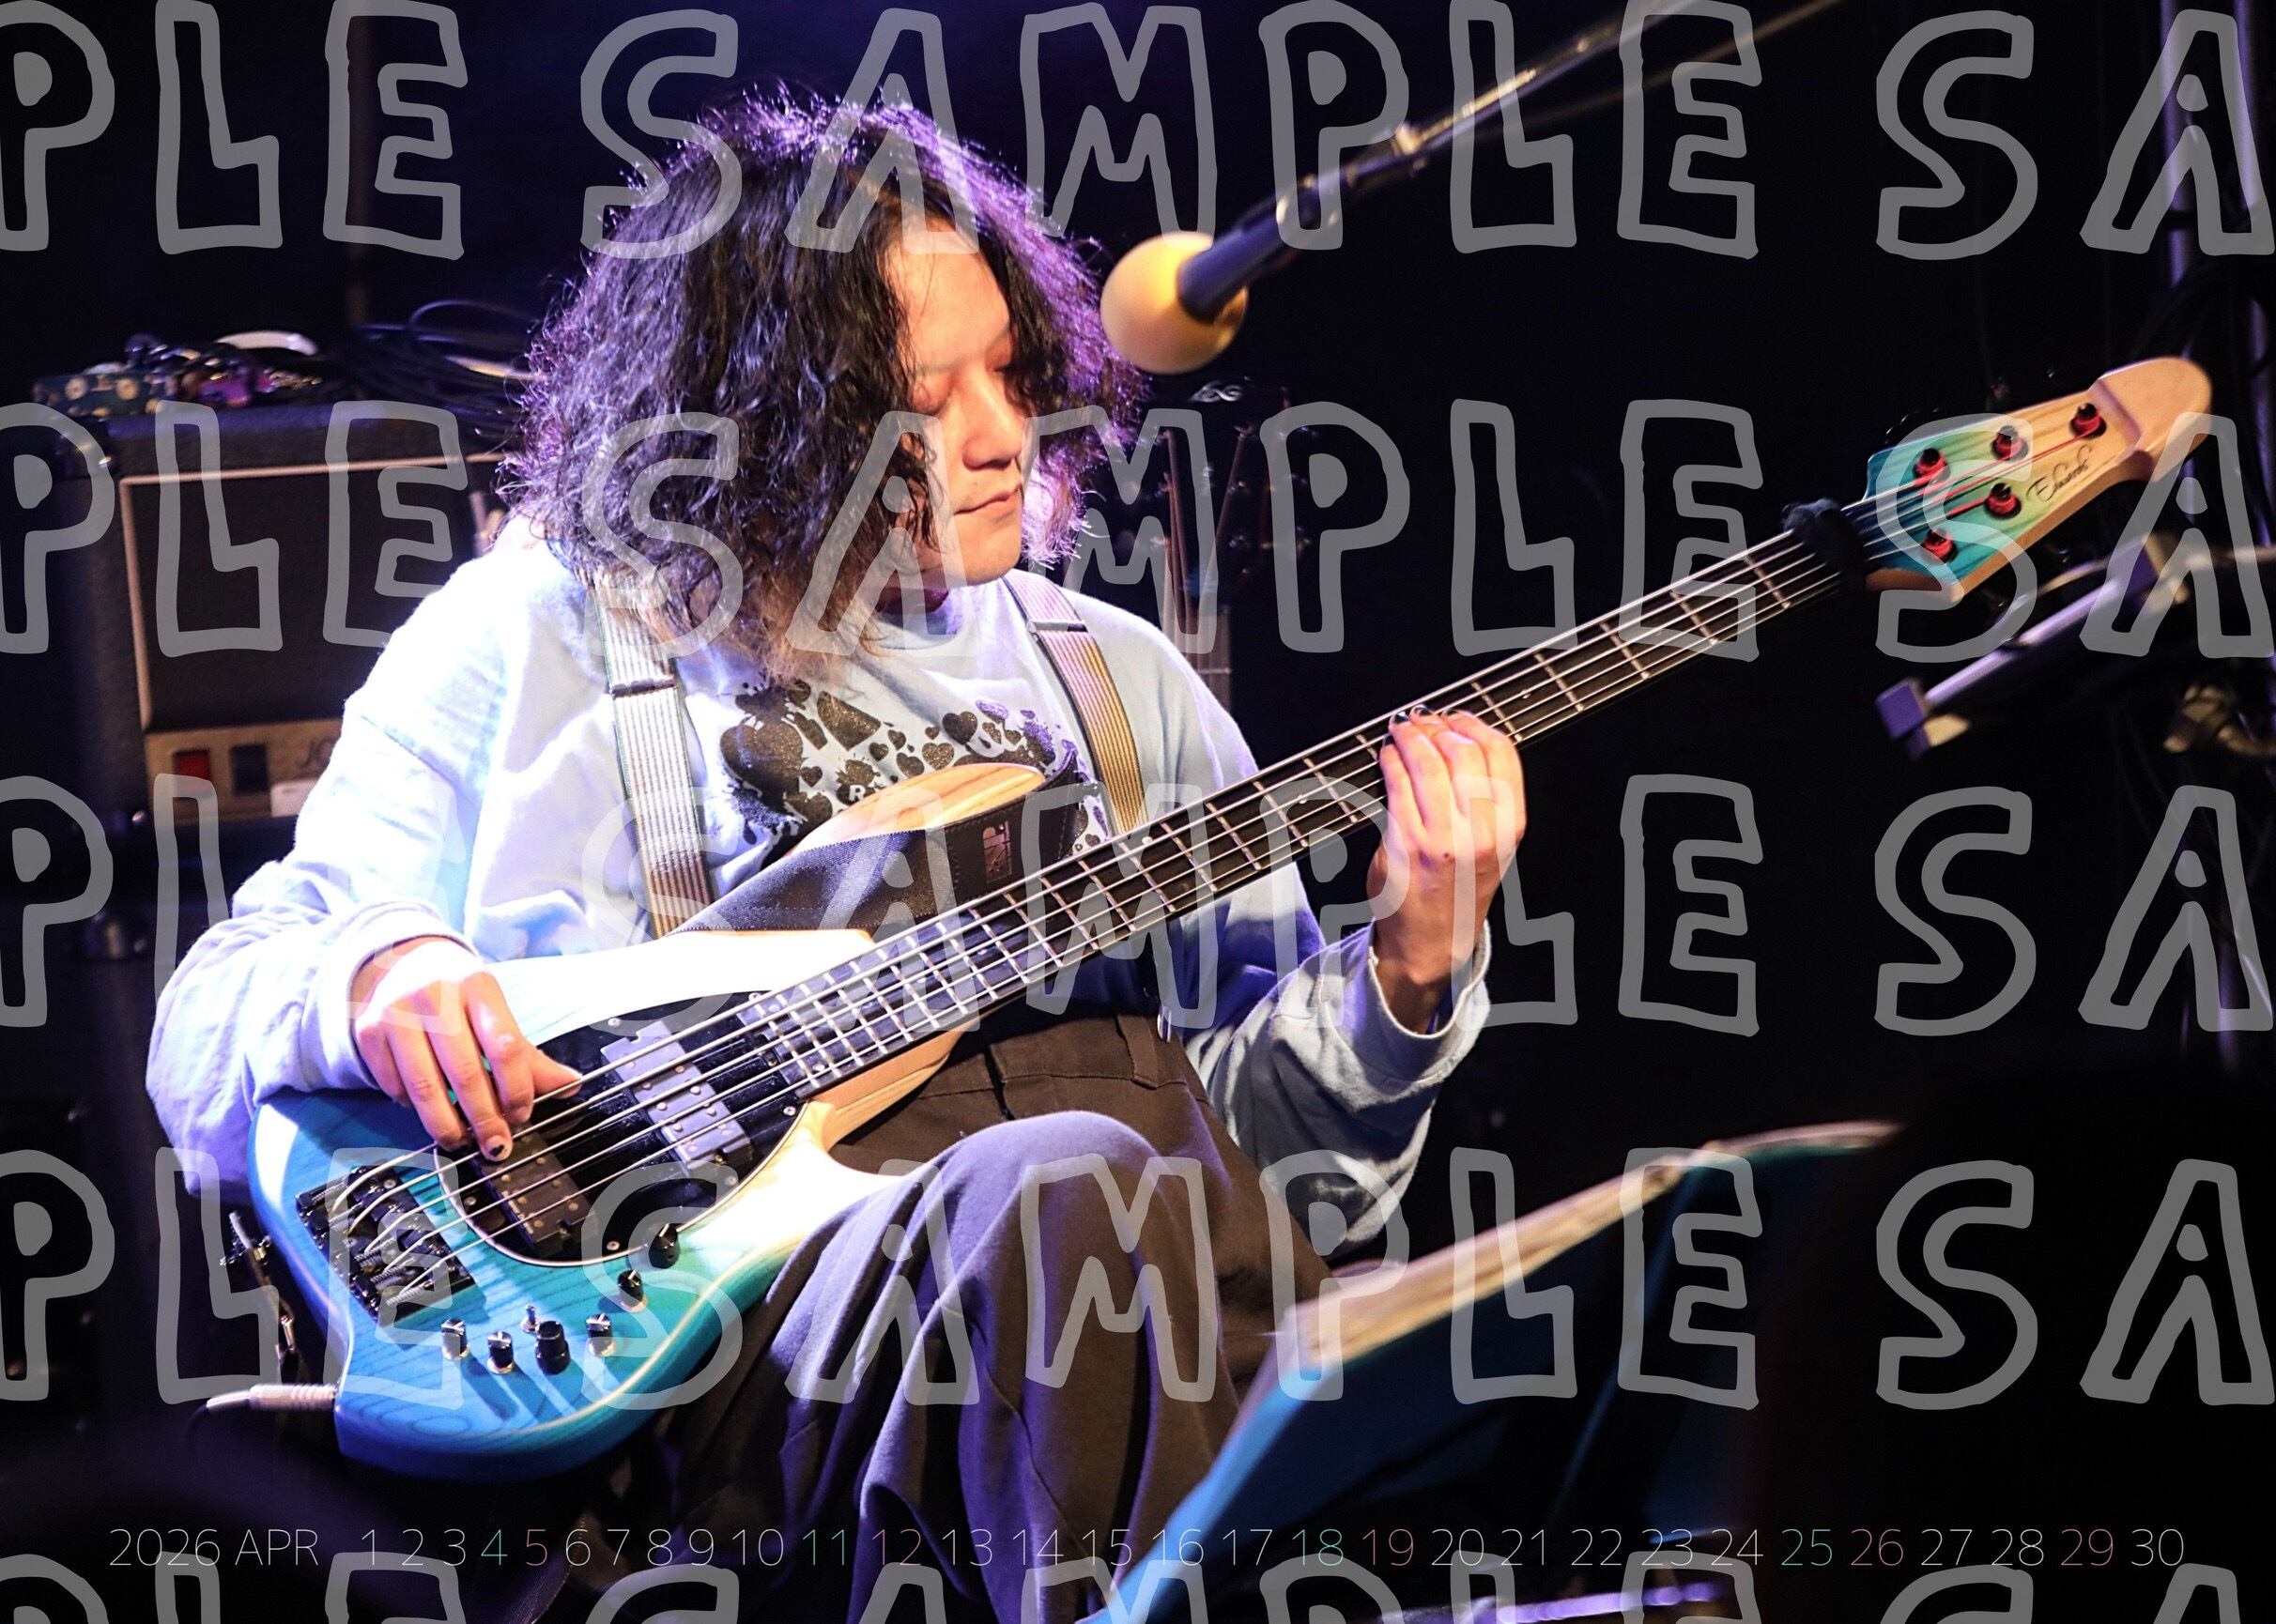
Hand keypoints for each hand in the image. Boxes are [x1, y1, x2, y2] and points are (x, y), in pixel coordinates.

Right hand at [349, 935, 581, 1158]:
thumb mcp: (492, 1010)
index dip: (516, 1089)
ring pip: (425, 1087)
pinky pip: (394, 1085)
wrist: (398, 960)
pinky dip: (412, 1107)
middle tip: (495, 1144)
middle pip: (465, 1073)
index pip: (505, 1047)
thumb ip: (527, 1054)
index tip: (521, 1115)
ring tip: (461, 1141)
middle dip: (484, 1118)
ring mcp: (397, 1014)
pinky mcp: (369, 1032)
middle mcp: (436, 997)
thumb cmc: (456, 993)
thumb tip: (571, 1086)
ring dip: (446, 1124)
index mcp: (478, 987)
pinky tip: (428, 1111)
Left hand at [1366, 710, 1525, 1029]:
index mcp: (1508, 828)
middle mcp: (1481, 832)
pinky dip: (1391, 762)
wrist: (1431, 941)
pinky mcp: (1406, 843)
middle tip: (1423, 721)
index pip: (1503, 756)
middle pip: (1464, 752)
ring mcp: (1443, 838)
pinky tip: (1387, 757)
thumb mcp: (1492, 846)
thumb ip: (1486, 800)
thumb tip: (1458, 742)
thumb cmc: (1458, 891)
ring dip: (1411, 738)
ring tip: (1402, 731)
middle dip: (1439, 726)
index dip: (1476, 726)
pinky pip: (1398, 785)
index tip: (1458, 718)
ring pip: (1429, 764)